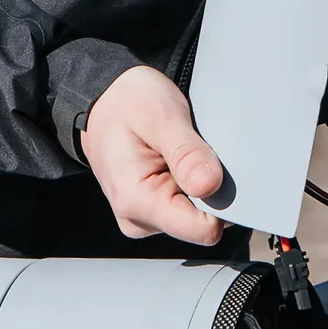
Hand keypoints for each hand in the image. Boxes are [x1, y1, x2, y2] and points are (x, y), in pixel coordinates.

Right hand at [77, 66, 225, 244]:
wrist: (105, 99)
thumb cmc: (128, 103)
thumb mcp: (160, 115)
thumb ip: (187, 153)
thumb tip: (210, 186)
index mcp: (136, 200)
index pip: (202, 229)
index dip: (223, 201)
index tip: (218, 168)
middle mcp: (138, 219)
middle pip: (202, 222)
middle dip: (209, 187)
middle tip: (193, 149)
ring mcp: (145, 218)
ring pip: (198, 214)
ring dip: (200, 183)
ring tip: (181, 151)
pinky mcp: (154, 212)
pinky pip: (188, 207)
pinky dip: (192, 183)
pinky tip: (179, 160)